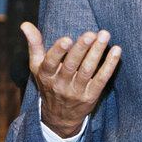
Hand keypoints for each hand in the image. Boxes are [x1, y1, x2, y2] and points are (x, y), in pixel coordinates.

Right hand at [21, 22, 121, 137]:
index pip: (50, 62)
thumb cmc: (49, 83)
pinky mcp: (90, 96)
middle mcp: (60, 84)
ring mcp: (76, 91)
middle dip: (81, 49)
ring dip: (97, 53)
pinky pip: (101, 79)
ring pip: (88, 71)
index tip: (67, 39)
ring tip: (104, 35)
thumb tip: (24, 24)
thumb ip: (34, 45)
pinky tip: (116, 51)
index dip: (58, 51)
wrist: (59, 117)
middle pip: (71, 65)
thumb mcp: (37, 67)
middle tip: (91, 33)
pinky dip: (110, 65)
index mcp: (46, 74)